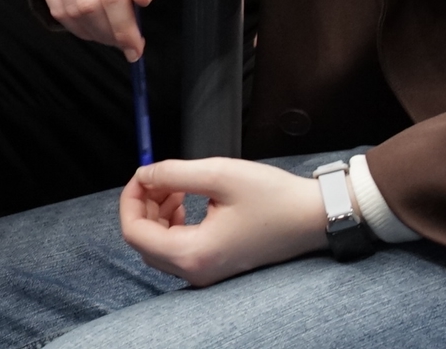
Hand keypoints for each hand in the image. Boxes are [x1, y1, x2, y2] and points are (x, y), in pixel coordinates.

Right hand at [35, 0, 170, 60]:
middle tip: (125, 43)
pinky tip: (92, 25)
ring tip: (111, 34)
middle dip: (108, 33)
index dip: (124, 26)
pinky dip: (73, 22)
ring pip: (68, 7)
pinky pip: (54, 2)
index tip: (135, 46)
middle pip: (87, 3)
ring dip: (91, 31)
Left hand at [121, 158, 326, 285]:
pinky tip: (185, 200)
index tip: (142, 173)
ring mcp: (207, 272)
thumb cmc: (273, 197)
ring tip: (174, 186)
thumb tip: (143, 174)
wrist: (315, 218)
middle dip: (143, 204)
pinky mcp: (216, 265)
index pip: (134, 232)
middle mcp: (197, 271)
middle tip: (158, 177)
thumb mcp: (219, 175)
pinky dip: (172, 223)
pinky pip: (178, 248)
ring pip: (159, 245)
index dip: (130, 199)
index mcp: (194, 254)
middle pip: (143, 241)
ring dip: (157, 213)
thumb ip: (173, 173)